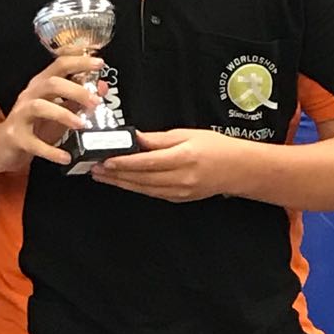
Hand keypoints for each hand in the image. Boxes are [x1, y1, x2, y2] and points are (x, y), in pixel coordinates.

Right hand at [0, 55, 107, 169]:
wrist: (3, 146)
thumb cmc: (36, 125)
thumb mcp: (61, 109)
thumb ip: (80, 98)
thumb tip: (102, 86)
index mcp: (42, 84)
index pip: (60, 64)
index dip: (79, 60)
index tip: (99, 62)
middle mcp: (31, 95)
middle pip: (52, 83)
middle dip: (76, 90)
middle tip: (96, 101)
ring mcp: (21, 115)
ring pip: (40, 106)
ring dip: (63, 114)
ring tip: (82, 125)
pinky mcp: (17, 137)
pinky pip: (34, 143)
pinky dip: (50, 151)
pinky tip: (65, 157)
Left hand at [91, 128, 244, 201]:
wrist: (239, 170)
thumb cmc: (216, 147)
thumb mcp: (188, 134)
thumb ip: (159, 139)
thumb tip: (135, 139)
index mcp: (183, 157)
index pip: (146, 162)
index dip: (123, 162)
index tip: (105, 160)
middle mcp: (181, 178)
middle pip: (140, 178)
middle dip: (115, 174)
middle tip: (95, 168)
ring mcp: (180, 191)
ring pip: (143, 189)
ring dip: (121, 183)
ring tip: (103, 176)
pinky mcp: (180, 198)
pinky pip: (152, 194)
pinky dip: (136, 188)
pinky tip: (124, 182)